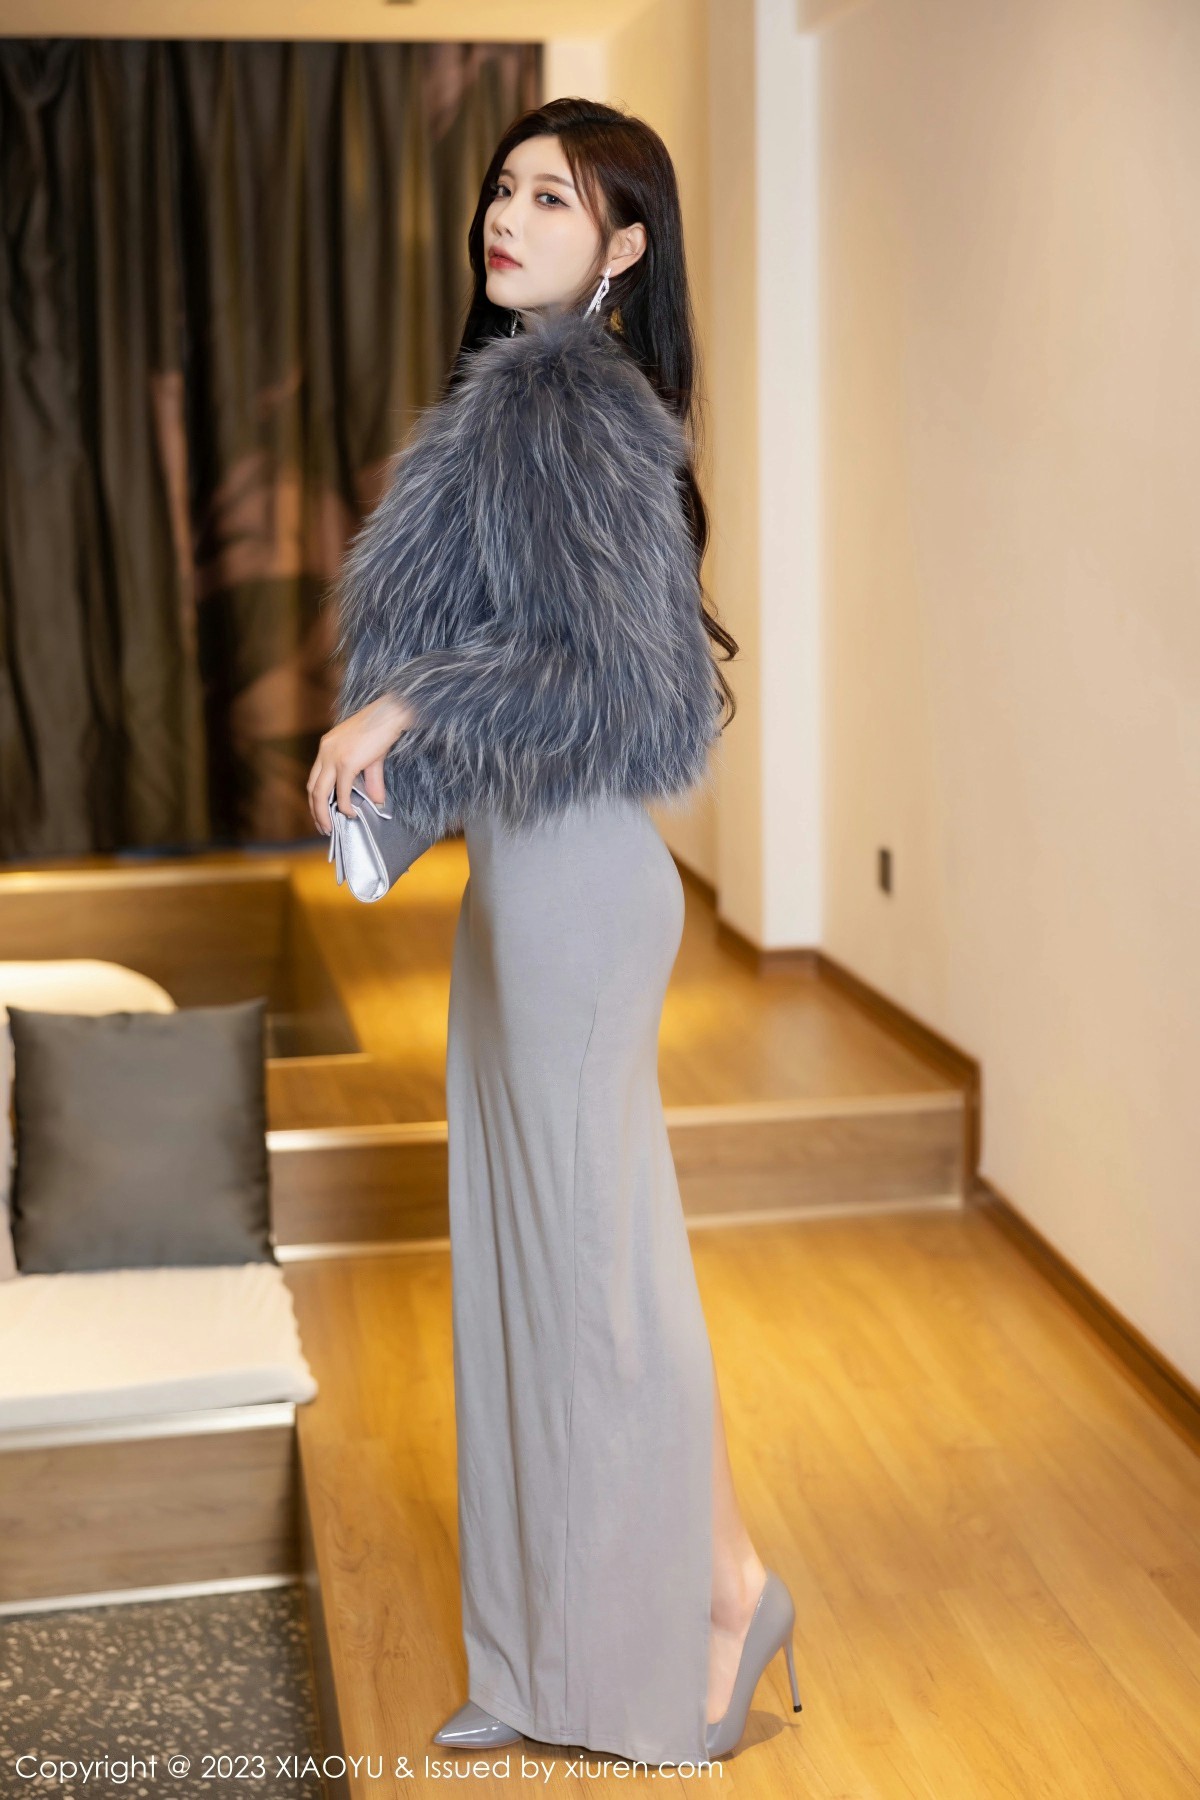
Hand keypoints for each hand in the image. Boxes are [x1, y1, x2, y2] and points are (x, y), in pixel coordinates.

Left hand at [307, 694, 416, 834]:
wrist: (390, 714)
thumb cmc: (382, 730)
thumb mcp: (372, 758)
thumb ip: (370, 781)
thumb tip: (377, 801)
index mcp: (327, 747)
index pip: (314, 778)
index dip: (315, 799)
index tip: (321, 813)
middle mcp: (325, 752)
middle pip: (313, 788)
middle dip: (315, 811)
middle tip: (322, 827)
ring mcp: (334, 757)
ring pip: (321, 793)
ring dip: (323, 813)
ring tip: (329, 828)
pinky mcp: (346, 762)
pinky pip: (342, 791)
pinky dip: (344, 806)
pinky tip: (350, 815)